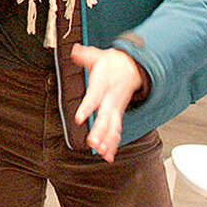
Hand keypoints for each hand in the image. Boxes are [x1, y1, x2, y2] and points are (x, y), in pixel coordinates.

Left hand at [71, 43, 143, 161]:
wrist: (132, 66)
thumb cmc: (111, 63)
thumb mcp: (97, 55)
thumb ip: (84, 55)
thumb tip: (75, 51)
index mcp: (103, 84)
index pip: (93, 97)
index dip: (87, 108)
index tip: (80, 118)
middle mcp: (110, 98)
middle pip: (105, 116)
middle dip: (100, 131)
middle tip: (93, 142)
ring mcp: (116, 107)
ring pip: (113, 126)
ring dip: (107, 140)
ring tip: (101, 152)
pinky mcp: (118, 114)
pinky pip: (116, 130)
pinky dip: (113, 143)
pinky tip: (108, 155)